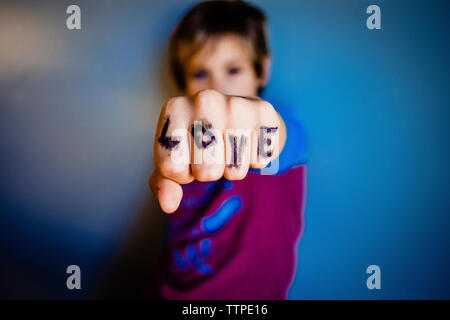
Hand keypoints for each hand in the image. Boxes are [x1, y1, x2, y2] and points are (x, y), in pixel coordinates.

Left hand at [148, 89, 285, 212]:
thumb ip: (165, 183)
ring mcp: (236, 104)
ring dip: (232, 170)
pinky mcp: (264, 112)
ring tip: (229, 150)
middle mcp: (204, 100)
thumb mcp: (176, 160)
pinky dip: (254, 162)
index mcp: (174, 108)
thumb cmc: (199, 142)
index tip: (188, 158)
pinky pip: (258, 162)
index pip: (172, 167)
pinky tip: (248, 143)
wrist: (238, 116)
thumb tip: (168, 204)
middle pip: (205, 171)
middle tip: (212, 156)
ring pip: (234, 170)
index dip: (182, 174)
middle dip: (208, 173)